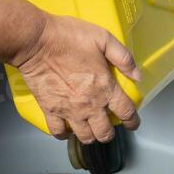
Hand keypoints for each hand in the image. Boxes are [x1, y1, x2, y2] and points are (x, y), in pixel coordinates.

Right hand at [10, 14, 141, 142]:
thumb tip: (137, 75)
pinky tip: (67, 129)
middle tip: (109, 128)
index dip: (133, 121)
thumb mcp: (104, 39)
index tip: (133, 124)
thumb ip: (124, 58)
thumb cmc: (69, 37)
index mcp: (105, 87)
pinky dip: (64, 134)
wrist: (37, 42)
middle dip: (110, 133)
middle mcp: (89, 104)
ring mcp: (69, 110)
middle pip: (104, 132)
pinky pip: (58, 132)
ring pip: (84, 136)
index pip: (125, 112)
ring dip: (90, 136)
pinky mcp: (50, 110)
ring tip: (91, 130)